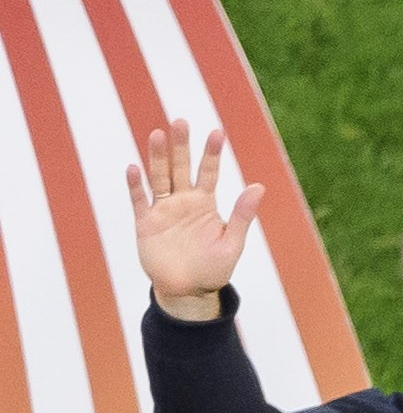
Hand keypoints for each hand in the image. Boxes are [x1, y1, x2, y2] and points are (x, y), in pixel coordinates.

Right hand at [126, 109, 262, 313]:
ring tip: (157, 134)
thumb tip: (259, 186)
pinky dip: (136, 185)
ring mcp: (163, 210)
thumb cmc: (213, 268)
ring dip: (156, 157)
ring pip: (159, 178)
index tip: (217, 132)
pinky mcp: (145, 223)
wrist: (188, 291)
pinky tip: (133, 168)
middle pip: (180, 167)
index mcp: (205, 204)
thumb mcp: (232, 242)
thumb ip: (242, 214)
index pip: (208, 172)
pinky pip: (139, 201)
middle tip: (181, 121)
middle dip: (181, 145)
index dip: (212, 153)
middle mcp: (183, 202)